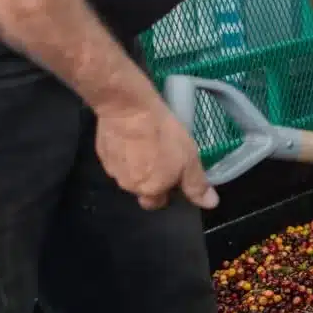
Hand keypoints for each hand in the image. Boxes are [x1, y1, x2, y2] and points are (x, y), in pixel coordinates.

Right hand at [95, 94, 218, 211]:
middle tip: (162, 158)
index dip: (166, 193)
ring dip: (136, 165)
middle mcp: (128, 185)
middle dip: (150, 179)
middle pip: (141, 188)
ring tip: (147, 144)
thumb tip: (210, 204)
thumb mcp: (189, 160)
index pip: (156, 203)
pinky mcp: (102, 152)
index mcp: (149, 190)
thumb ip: (196, 185)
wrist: (129, 109)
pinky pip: (116, 158)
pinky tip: (132, 137)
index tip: (173, 178)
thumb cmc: (163, 135)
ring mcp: (112, 168)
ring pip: (127, 174)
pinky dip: (124, 152)